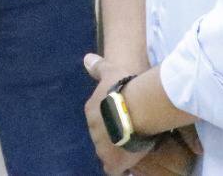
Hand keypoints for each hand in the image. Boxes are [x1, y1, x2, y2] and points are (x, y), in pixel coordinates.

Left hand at [82, 53, 202, 175]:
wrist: (136, 108)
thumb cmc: (124, 88)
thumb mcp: (109, 71)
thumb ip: (98, 67)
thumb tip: (86, 58)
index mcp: (92, 110)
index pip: (99, 118)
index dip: (111, 120)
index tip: (122, 119)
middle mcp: (93, 130)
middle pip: (102, 136)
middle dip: (113, 135)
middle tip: (129, 132)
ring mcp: (101, 148)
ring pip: (106, 152)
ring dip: (116, 151)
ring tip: (131, 147)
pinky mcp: (112, 162)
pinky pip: (113, 169)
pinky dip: (121, 168)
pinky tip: (130, 164)